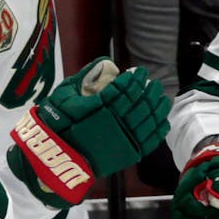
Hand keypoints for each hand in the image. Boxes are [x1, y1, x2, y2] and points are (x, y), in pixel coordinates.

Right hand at [8, 57, 171, 205]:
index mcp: (99, 108)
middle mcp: (114, 123)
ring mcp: (123, 139)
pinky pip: (150, 140)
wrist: (56, 158)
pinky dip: (159, 129)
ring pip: (149, 120)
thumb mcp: (63, 95)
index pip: (124, 89)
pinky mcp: (127, 154)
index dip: (134, 79)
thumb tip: (105, 61)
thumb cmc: (56, 125)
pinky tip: (162, 120)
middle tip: (152, 82)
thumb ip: (84, 77)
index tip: (139, 72)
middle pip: (140, 102)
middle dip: (149, 90)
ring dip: (157, 106)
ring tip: (161, 96)